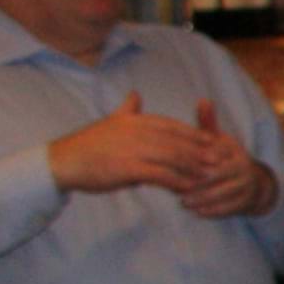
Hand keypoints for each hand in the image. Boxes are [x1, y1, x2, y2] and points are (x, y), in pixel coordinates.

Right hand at [46, 93, 225, 197]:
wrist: (63, 162)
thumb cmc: (87, 145)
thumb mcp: (110, 122)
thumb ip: (127, 110)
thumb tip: (136, 95)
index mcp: (134, 120)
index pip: (171, 125)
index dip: (193, 133)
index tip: (212, 140)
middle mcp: (136, 132)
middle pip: (176, 141)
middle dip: (200, 150)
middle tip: (220, 159)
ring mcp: (132, 150)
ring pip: (171, 157)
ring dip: (193, 167)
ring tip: (210, 175)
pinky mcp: (127, 168)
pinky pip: (159, 175)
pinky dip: (176, 181)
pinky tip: (188, 189)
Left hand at [173, 101, 280, 220]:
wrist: (254, 184)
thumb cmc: (227, 159)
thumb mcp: (219, 140)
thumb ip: (208, 123)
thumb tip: (203, 100)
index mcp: (233, 150)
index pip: (212, 155)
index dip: (193, 161)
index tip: (173, 164)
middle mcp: (242, 168)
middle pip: (215, 176)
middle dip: (194, 182)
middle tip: (174, 186)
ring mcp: (245, 186)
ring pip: (220, 194)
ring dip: (201, 199)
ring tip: (183, 201)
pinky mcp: (245, 203)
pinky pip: (227, 209)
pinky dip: (211, 211)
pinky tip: (195, 211)